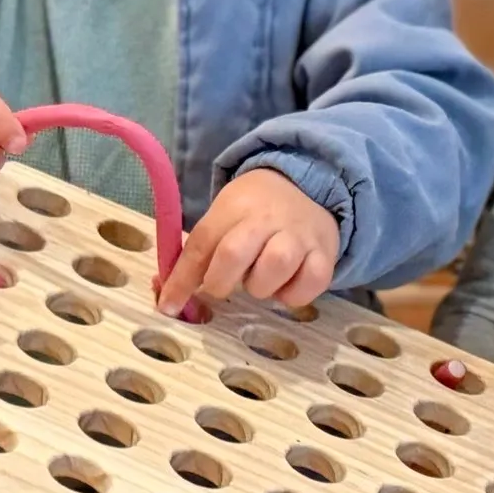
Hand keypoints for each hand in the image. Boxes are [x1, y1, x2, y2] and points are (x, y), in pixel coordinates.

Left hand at [158, 169, 338, 314]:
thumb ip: (198, 256)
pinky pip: (311, 282)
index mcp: (235, 206)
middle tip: (222, 286)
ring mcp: (299, 235)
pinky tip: (286, 286)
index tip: (169, 306)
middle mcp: (268, 218)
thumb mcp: (223, 218)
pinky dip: (294, 295)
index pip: (201, 243)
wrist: (308, 186)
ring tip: (260, 281)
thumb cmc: (254, 212)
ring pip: (276, 265)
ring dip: (260, 286)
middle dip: (220, 282)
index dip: (181, 279)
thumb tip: (168, 300)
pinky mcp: (325, 253)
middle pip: (234, 253)